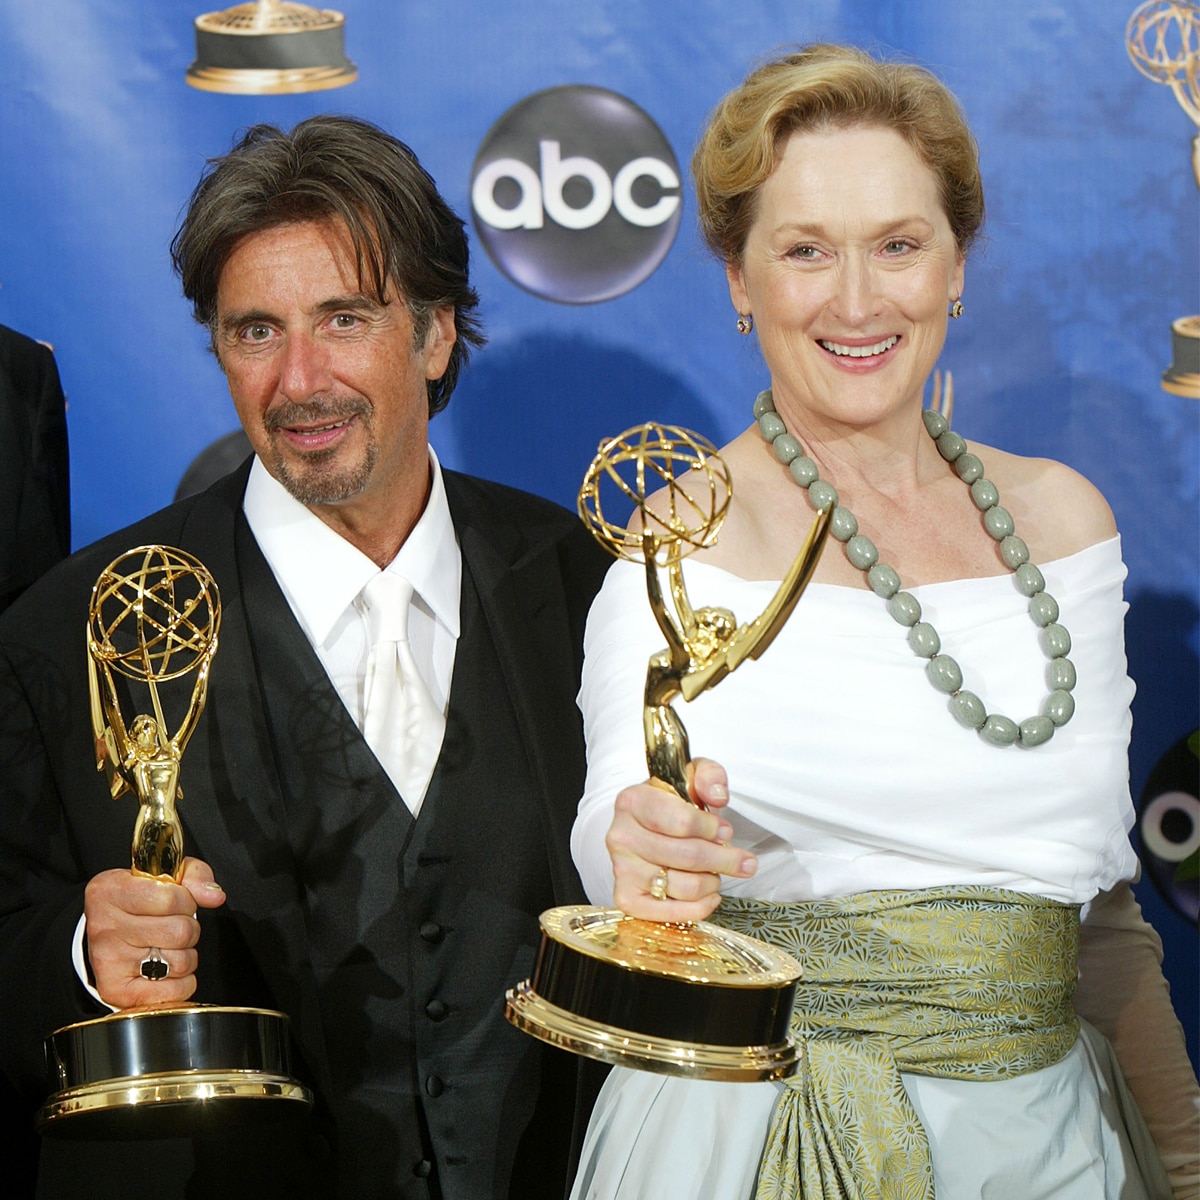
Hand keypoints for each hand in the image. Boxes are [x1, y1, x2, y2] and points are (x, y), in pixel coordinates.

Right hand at [83, 857, 225, 1009]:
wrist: (107, 931)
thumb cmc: (140, 900)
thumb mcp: (166, 874)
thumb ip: (195, 876)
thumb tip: (214, 895)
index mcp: (111, 890)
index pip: (172, 898)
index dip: (186, 901)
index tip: (177, 902)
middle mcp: (104, 926)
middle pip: (180, 931)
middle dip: (189, 928)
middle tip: (172, 926)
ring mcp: (108, 961)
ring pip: (180, 962)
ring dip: (185, 955)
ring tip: (167, 947)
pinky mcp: (115, 991)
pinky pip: (174, 991)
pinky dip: (181, 983)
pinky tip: (165, 970)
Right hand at [606, 759, 755, 922]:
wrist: (646, 826)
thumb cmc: (671, 802)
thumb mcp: (691, 776)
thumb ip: (709, 775)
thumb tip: (718, 797)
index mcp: (632, 801)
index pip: (682, 822)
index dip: (712, 829)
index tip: (726, 831)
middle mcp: (620, 836)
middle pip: (687, 857)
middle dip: (724, 860)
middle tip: (745, 862)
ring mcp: (621, 869)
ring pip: (684, 886)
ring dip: (712, 882)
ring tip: (716, 873)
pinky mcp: (626, 898)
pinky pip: (670, 913)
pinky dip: (699, 908)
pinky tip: (709, 894)